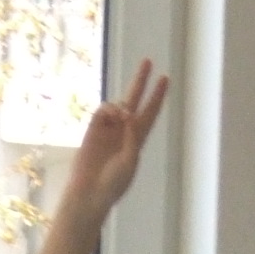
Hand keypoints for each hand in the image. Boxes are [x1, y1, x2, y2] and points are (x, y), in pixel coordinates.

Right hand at [63, 59, 169, 213]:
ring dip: (123, 105)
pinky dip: (110, 108)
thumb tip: (129, 113)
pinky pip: (103, 110)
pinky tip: (114, 116)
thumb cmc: (113, 184)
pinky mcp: (92, 129)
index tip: (165, 78)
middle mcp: (123, 131)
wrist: (89, 192)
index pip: (150, 112)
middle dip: (140, 80)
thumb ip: (133, 136)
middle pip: (134, 99)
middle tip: (147, 61)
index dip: (158, 96)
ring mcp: (108, 129)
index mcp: (137, 140)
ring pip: (118, 104)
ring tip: (123, 116)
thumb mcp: (130, 161)